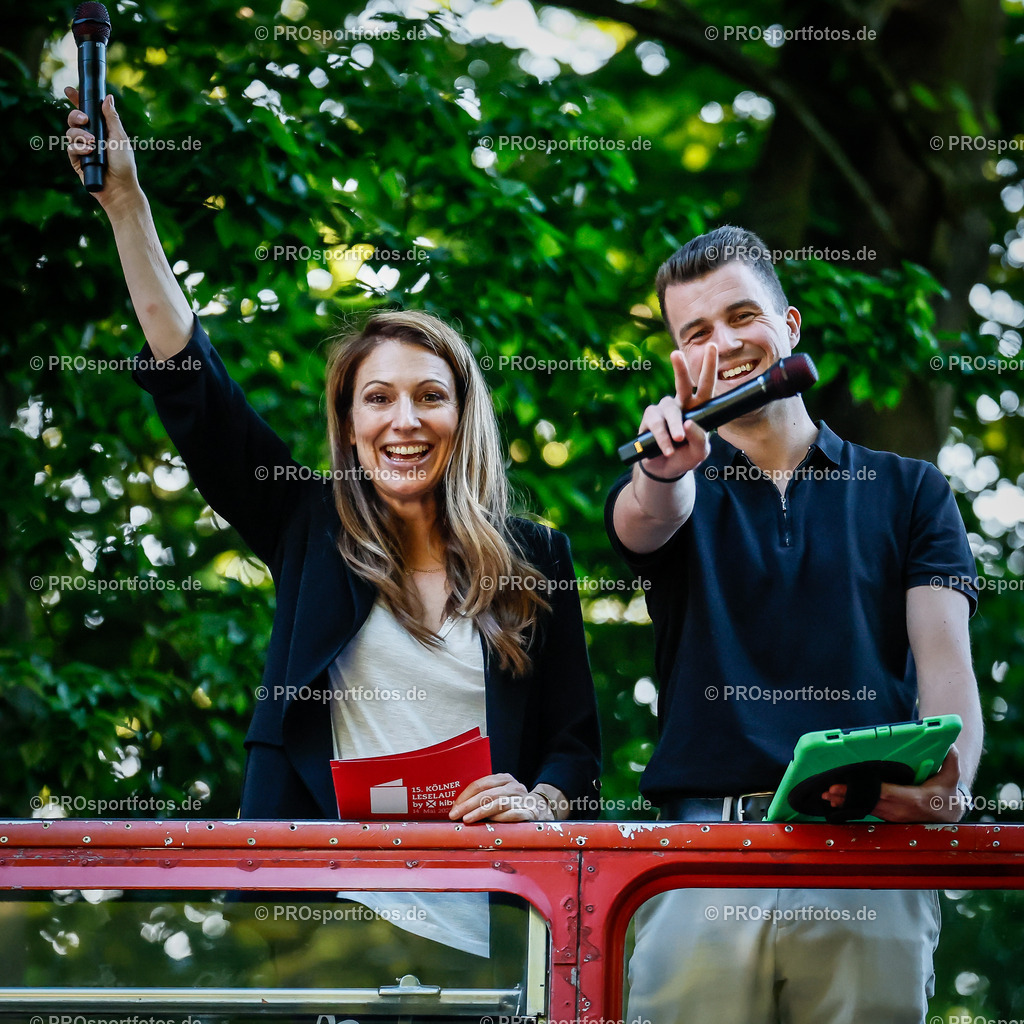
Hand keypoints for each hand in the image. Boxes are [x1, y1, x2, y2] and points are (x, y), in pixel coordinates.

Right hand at [64, 87, 141, 210]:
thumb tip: (108, 97)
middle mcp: (91, 138)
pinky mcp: (77, 161)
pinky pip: (71, 148)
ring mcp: (83, 149)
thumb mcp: (119, 137)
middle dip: (75, 116)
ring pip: (70, 133)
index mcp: (102, 130)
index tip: (69, 90)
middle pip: (74, 120)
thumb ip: (112, 118)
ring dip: (79, 135)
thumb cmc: (124, 164)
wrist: (120, 188)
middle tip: (85, 120)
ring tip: (92, 143)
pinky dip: (78, 148)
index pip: (87, 112)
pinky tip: (88, 152)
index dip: (77, 100)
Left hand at [449, 773, 553, 823]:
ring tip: (467, 819)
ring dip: (480, 812)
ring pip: (498, 803)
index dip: (465, 795)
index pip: (481, 784)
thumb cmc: (514, 803)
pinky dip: (500, 818)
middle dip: (468, 804)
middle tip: (455, 814)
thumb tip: (459, 808)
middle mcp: (513, 787)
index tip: (454, 807)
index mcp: (504, 779)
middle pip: (487, 793)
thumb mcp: (500, 794)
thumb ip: (483, 798)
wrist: (542, 809)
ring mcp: (522, 799)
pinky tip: (489, 823)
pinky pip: (512, 814)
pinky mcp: (529, 812)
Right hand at [636, 346, 716, 479]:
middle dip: (680, 369)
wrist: (665, 469)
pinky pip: (655, 424)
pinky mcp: (649, 419)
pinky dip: (662, 437)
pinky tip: (667, 448)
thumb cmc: (686, 456)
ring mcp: (664, 410)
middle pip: (682, 384)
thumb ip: (700, 439)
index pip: (706, 385)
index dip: (709, 366)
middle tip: (676, 354)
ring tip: (676, 442)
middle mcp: (681, 404)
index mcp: (698, 407)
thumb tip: (689, 424)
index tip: (712, 346)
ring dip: (673, 426)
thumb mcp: (700, 452)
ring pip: (670, 411)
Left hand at [822, 747, 964, 822]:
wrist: (949, 816)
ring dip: (847, 802)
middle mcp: (900, 810)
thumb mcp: (951, 777)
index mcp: (914, 799)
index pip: (887, 793)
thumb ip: (950, 760)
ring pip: (867, 808)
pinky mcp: (889, 817)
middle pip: (871, 801)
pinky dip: (853, 806)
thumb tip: (949, 745)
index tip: (851, 786)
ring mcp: (894, 815)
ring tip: (828, 796)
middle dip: (849, 796)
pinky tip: (838, 803)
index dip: (867, 790)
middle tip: (829, 790)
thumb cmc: (947, 795)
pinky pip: (869, 811)